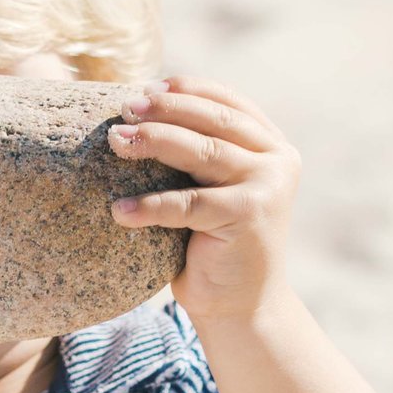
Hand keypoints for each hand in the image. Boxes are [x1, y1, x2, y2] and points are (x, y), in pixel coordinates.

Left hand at [108, 77, 300, 333]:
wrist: (241, 307)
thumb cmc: (214, 246)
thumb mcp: (212, 190)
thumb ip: (199, 154)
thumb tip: (141, 111)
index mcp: (271, 145)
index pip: (228, 103)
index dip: (188, 89)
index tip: (149, 86)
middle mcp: (277, 160)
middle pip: (213, 121)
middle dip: (165, 110)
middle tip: (124, 107)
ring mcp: (267, 186)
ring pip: (201, 152)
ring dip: (153, 142)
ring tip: (115, 142)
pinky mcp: (248, 215)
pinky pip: (187, 203)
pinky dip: (149, 206)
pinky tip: (118, 211)